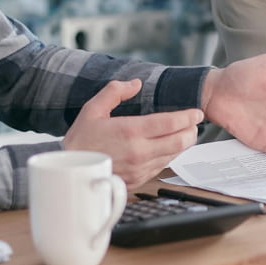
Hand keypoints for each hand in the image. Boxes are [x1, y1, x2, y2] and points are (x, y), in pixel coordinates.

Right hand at [64, 79, 203, 187]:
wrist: (68, 171)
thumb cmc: (80, 140)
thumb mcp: (92, 109)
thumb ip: (115, 92)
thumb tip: (135, 84)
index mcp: (130, 131)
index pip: (170, 123)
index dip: (187, 117)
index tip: (196, 112)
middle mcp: (139, 152)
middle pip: (179, 142)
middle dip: (192, 131)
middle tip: (194, 123)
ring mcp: (140, 169)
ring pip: (173, 156)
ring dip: (182, 144)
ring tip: (184, 134)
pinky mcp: (138, 180)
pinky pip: (161, 167)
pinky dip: (169, 156)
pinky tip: (167, 148)